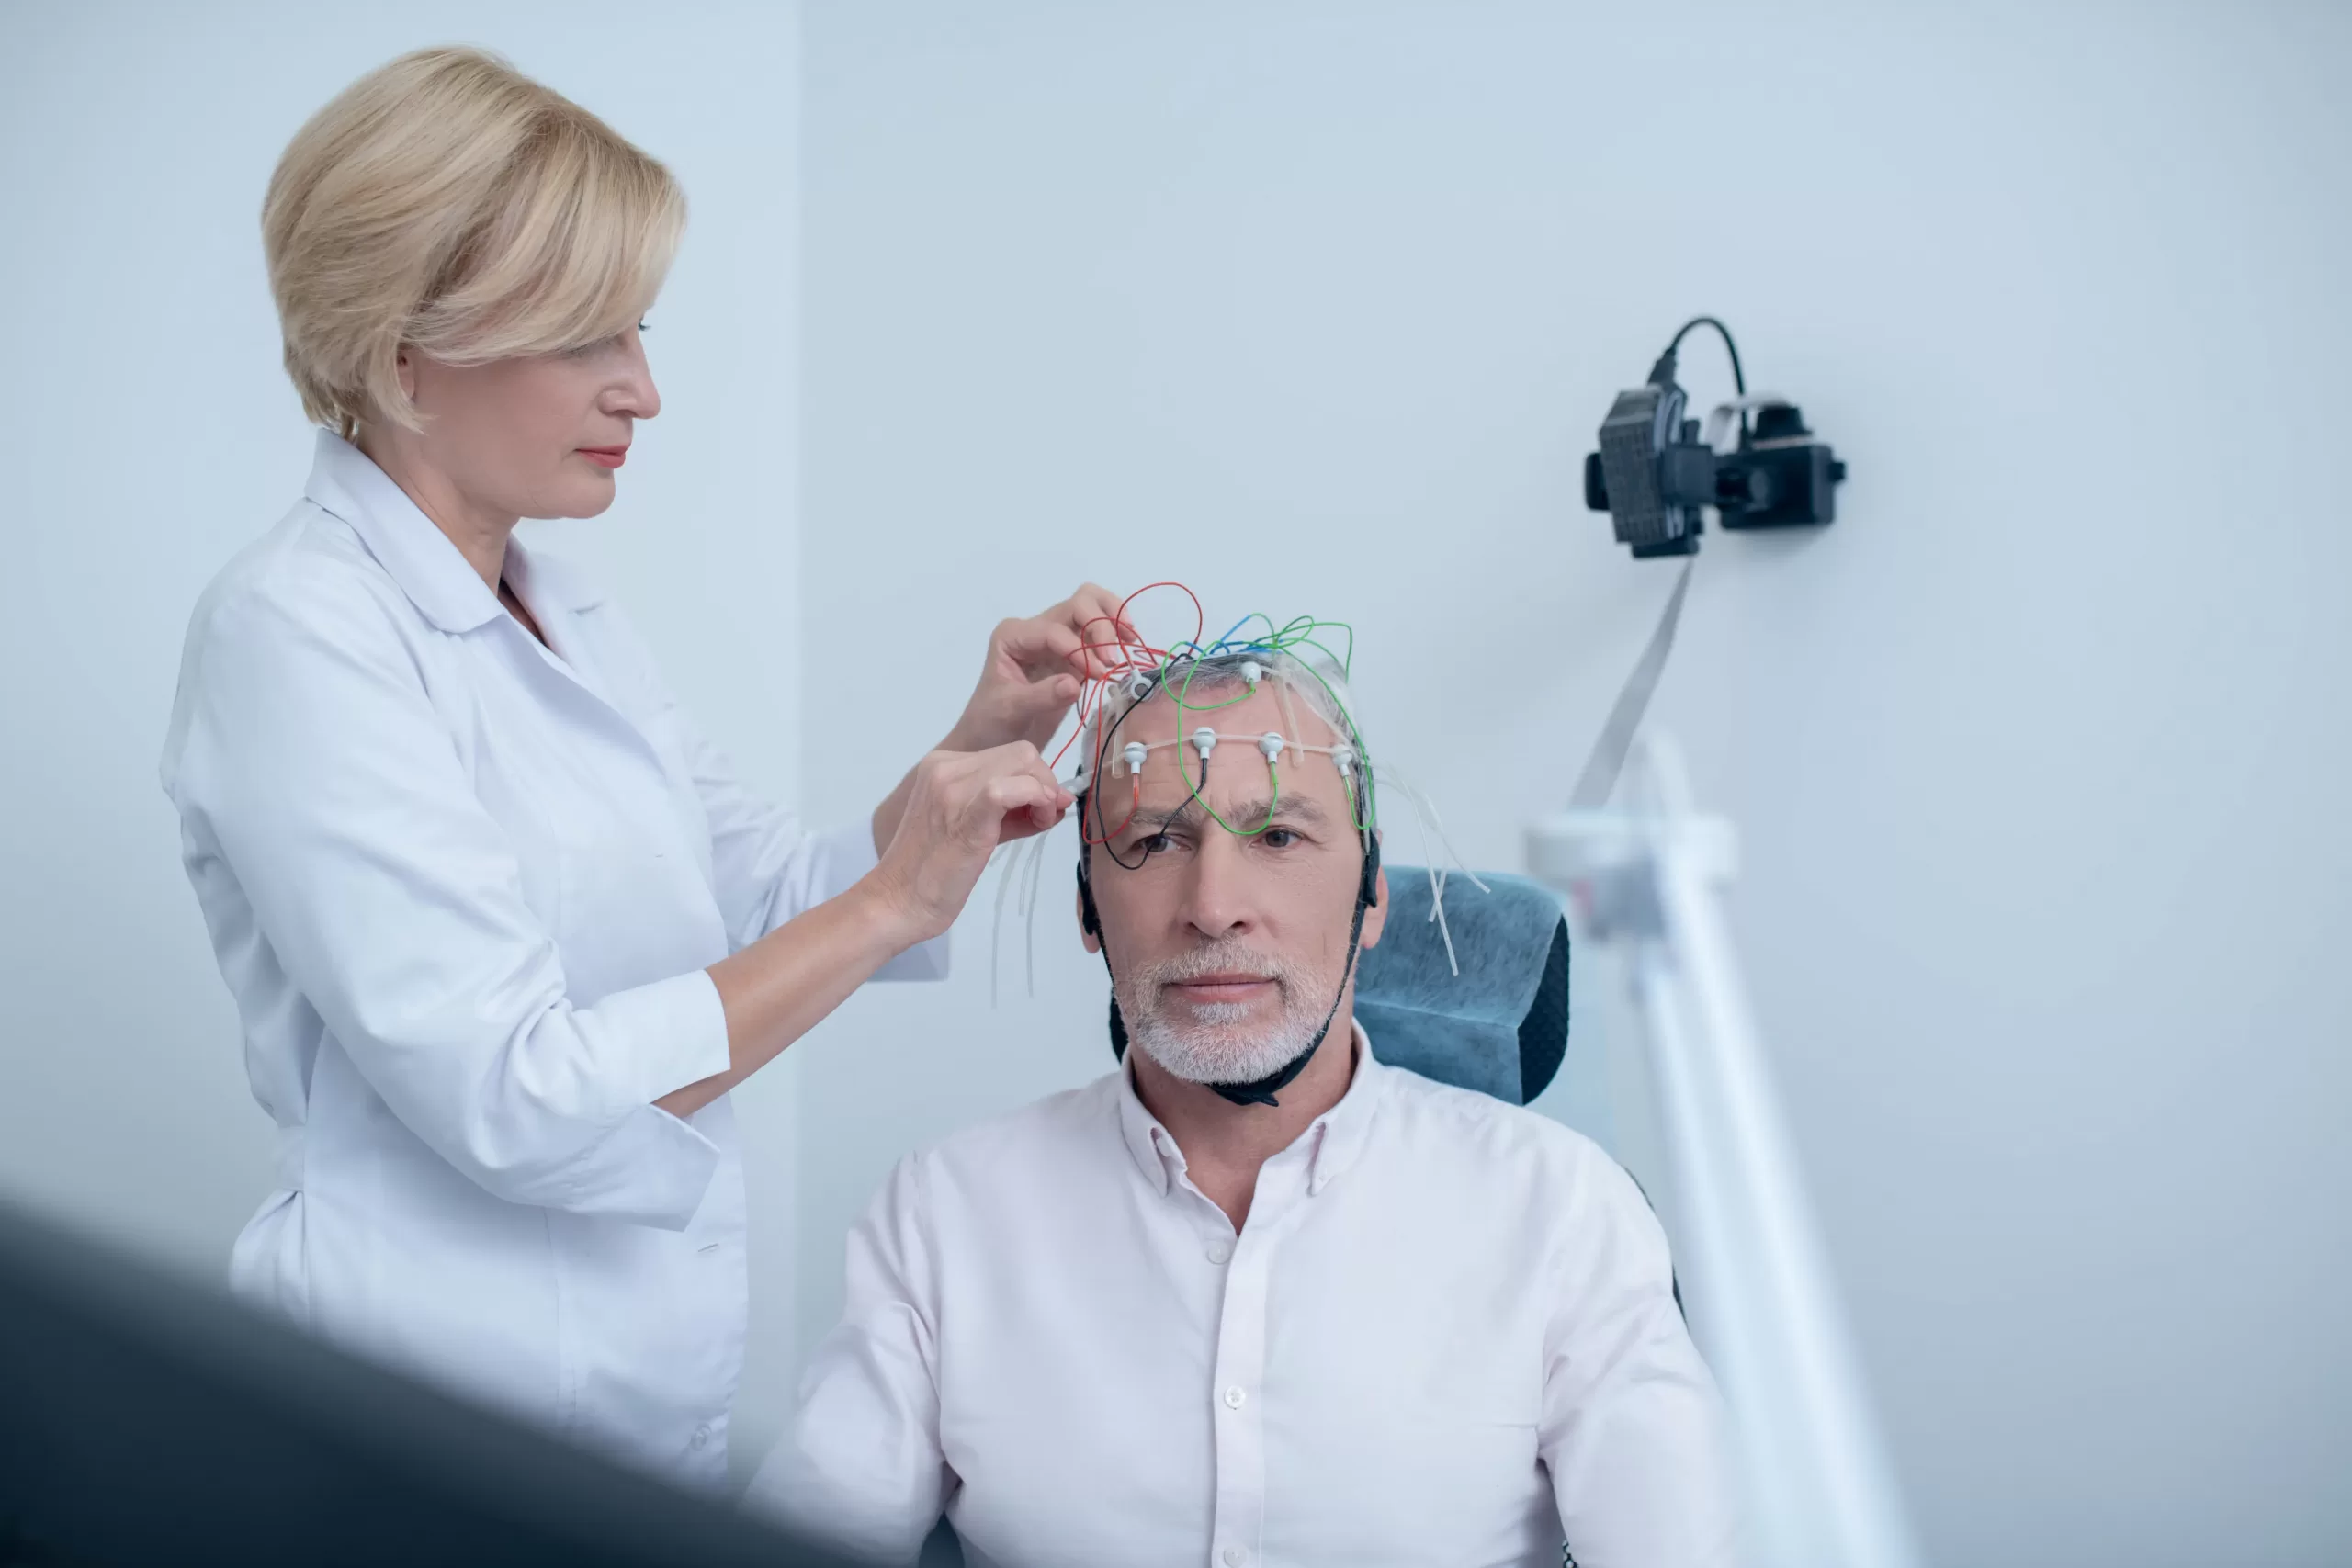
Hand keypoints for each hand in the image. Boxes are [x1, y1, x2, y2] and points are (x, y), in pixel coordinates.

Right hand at [864, 743, 1073, 945]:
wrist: (898, 901)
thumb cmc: (933, 872)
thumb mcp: (974, 826)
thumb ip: (1011, 810)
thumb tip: (1056, 801)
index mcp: (942, 766)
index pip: (1008, 755)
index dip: (1035, 778)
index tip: (1042, 808)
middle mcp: (945, 768)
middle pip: (1021, 753)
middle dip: (1045, 781)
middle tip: (1044, 817)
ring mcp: (952, 788)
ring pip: (1022, 761)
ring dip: (1044, 791)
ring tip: (1039, 823)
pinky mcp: (966, 814)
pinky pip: (1011, 788)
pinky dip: (1036, 798)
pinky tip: (1038, 821)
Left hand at [943, 584, 1133, 753]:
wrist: (991, 740)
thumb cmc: (991, 723)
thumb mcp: (1010, 710)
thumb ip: (1041, 695)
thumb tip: (1075, 683)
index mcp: (1013, 635)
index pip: (1053, 630)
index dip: (1079, 649)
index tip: (1098, 675)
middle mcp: (1035, 630)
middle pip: (1077, 604)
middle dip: (1100, 625)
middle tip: (1112, 659)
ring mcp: (1056, 640)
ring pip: (1090, 607)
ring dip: (1112, 620)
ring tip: (1129, 642)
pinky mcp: (1073, 655)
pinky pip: (1098, 633)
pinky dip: (1116, 633)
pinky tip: (1129, 647)